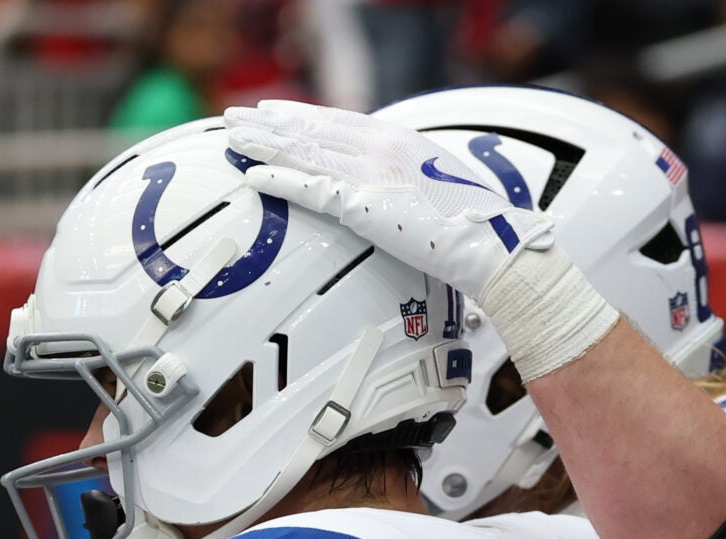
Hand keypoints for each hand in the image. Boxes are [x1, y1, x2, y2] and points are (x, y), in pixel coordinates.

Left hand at [222, 100, 536, 298]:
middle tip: (237, 117)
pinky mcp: (362, 203)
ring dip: (264, 144)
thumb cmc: (471, 223)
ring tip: (234, 138)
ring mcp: (370, 172)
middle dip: (271, 122)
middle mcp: (381, 146)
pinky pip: (309, 189)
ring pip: (303, 152)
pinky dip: (279, 180)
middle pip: (313, 129)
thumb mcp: (436, 185)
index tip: (275, 111)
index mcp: (399, 139)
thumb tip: (388, 183)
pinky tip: (254, 177)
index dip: (302, 115)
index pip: (338, 120)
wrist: (491, 241)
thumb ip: (404, 176)